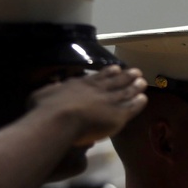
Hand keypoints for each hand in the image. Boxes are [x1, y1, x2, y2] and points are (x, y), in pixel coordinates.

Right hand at [29, 65, 147, 146]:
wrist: (61, 119)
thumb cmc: (46, 109)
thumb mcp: (43, 94)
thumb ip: (51, 90)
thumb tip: (53, 86)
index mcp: (80, 84)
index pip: (97, 77)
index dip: (107, 73)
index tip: (115, 68)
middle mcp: (97, 89)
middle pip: (115, 81)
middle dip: (125, 76)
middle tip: (135, 72)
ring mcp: (109, 100)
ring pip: (125, 91)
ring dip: (134, 86)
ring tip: (142, 81)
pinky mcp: (118, 114)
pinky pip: (131, 107)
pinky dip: (138, 102)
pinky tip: (143, 99)